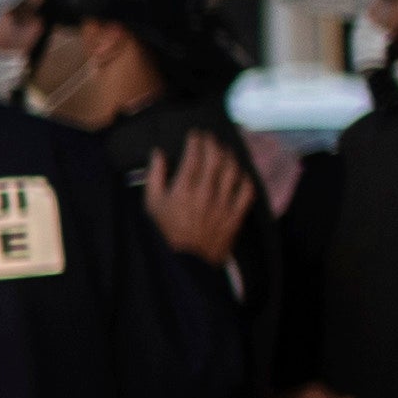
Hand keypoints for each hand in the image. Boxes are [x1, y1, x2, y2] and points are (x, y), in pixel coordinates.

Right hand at [142, 132, 258, 266]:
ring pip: (233, 170)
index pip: (194, 155)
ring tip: (225, 151)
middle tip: (210, 138)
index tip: (196, 134)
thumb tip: (158, 153)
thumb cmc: (166, 232)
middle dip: (213, 143)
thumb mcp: (151, 204)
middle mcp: (206, 193)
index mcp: (184, 189)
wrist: (186, 263)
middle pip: (216, 158)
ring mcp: (223, 204)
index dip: (196, 140)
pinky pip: (247, 191)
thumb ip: (155, 176)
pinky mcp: (235, 215)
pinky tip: (240, 173)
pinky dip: (245, 178)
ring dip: (230, 156)